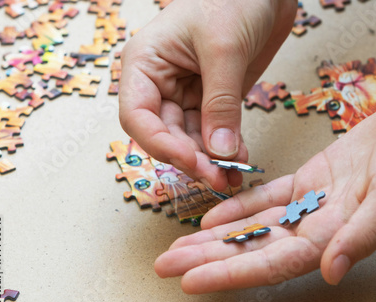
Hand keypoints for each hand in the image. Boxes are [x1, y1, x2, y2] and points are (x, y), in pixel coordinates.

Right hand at [119, 0, 297, 190]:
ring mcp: (186, 93)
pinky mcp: (212, 100)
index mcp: (145, 64)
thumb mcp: (224, 50)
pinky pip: (213, 132)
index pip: (137, 117)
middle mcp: (160, 83)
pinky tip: (239, 158)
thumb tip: (219, 153)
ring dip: (209, 160)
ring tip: (232, 174)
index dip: (160, 145)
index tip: (191, 162)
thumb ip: (220, 104)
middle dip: (190, 159)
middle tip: (218, 177)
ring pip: (189, 139)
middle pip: (164, 134)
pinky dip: (225, 148)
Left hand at [154, 81, 375, 292]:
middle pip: (253, 249)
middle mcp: (317, 227)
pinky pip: (266, 199)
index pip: (272, 263)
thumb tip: (333, 271)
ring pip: (254, 226)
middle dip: (207, 258)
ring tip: (179, 245)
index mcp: (335, 236)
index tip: (190, 280)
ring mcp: (311, 205)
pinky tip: (212, 217)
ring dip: (215, 237)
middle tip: (165, 265)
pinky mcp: (309, 181)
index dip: (231, 272)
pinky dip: (238, 208)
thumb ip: (363, 234)